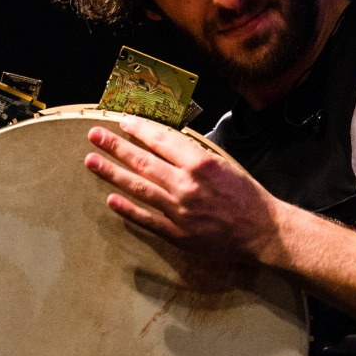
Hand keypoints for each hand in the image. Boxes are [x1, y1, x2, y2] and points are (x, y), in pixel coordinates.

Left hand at [84, 116, 286, 264]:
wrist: (264, 231)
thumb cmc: (246, 196)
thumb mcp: (224, 164)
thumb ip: (194, 155)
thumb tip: (166, 142)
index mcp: (200, 164)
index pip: (161, 140)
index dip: (139, 129)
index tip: (122, 121)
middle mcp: (187, 185)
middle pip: (143, 162)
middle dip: (115, 146)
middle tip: (94, 135)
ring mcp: (180, 211)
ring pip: (139, 188)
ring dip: (112, 174)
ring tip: (91, 161)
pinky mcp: (178, 234)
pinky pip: (147, 220)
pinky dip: (127, 209)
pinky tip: (110, 199)